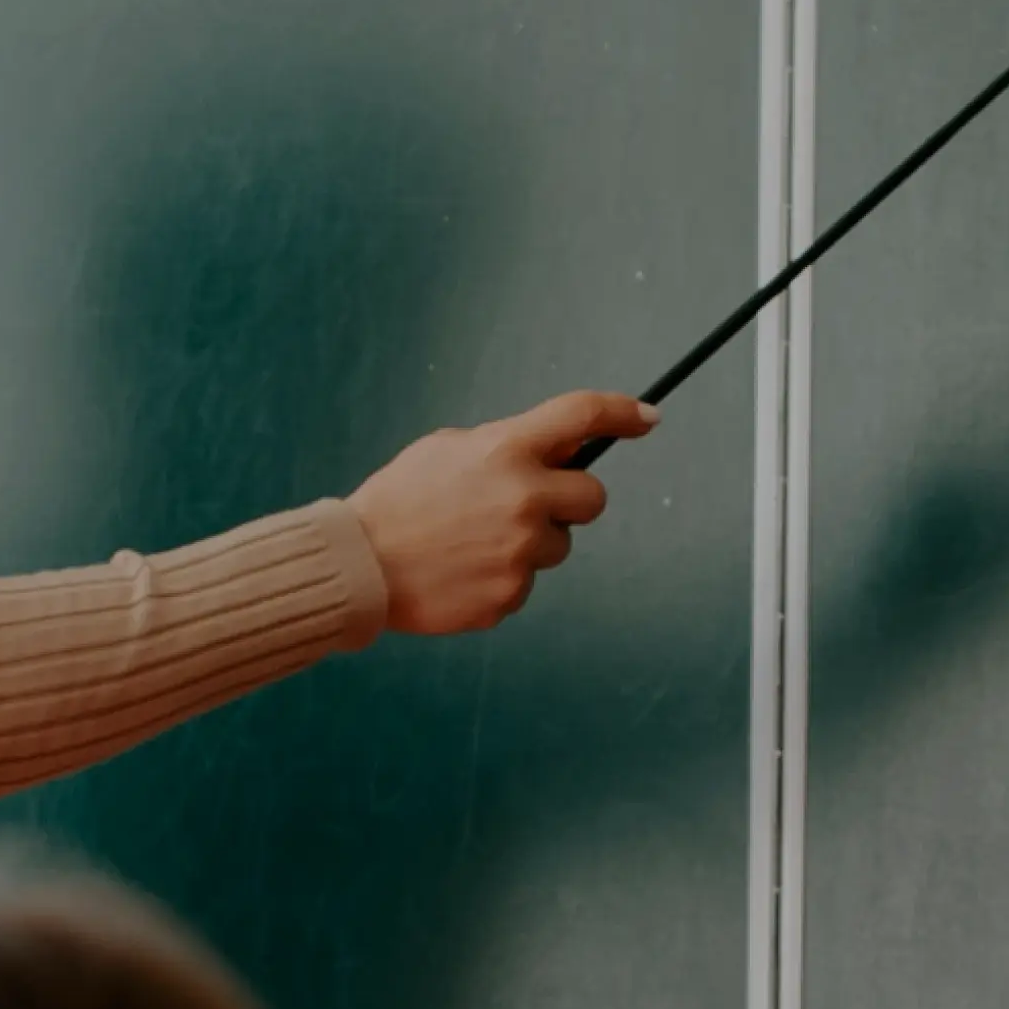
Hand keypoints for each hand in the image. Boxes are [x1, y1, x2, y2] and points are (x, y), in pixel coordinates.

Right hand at [347, 390, 653, 634]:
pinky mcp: (510, 595)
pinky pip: (526, 584)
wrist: (361, 564)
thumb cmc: (399, 501)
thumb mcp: (447, 450)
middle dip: (571, 501)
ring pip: (558, 546)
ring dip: (531, 543)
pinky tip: (462, 571)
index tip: (647, 418)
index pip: (582, 416)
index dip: (622, 413)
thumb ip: (504, 447)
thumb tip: (552, 453)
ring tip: (474, 544)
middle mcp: (524, 498)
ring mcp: (521, 552)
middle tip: (531, 507)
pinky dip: (502, 578)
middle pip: (592, 498)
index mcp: (507, 450)